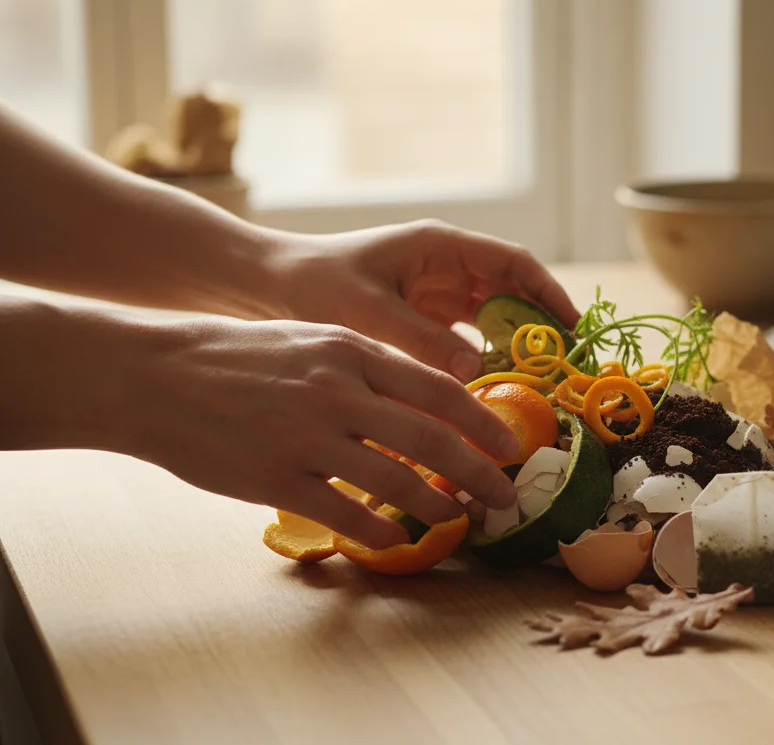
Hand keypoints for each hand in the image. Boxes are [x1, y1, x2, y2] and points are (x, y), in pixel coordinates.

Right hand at [128, 317, 521, 548]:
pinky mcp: (275, 479)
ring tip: (458, 518)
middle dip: (478, 471)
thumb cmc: (241, 356)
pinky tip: (399, 539)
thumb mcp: (314, 340)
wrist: (156, 376)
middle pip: (430, 438)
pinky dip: (381, 530)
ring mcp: (305, 437)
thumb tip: (432, 400)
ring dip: (435, 505)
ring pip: (395, 480)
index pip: (438, 389)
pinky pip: (345, 513)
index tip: (511, 445)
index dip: (483, 421)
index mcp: (351, 351)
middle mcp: (336, 392)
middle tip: (504, 495)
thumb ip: (371, 368)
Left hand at [267, 220, 580, 380]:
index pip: (512, 263)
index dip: (548, 292)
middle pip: (511, 291)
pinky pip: (467, 338)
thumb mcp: (368, 311)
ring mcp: (435, 292)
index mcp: (439, 246)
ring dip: (514, 345)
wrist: (265, 286)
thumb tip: (476, 368)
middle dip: (540, 324)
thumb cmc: (313, 283)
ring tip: (538, 382)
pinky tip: (492, 390)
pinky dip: (483, 360)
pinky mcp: (422, 319)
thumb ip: (421, 339)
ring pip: (492, 317)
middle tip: (565, 364)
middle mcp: (445, 266)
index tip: (572, 326)